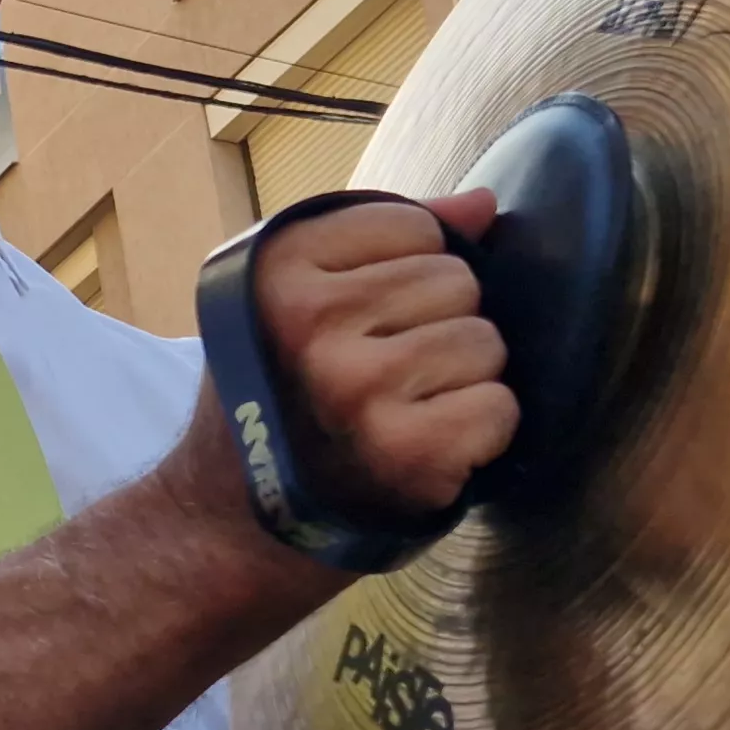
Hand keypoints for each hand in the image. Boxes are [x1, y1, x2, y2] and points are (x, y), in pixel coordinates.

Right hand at [248, 189, 515, 522]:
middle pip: (457, 280)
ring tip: (403, 411)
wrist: (229, 525)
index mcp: (279, 269)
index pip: (416, 226)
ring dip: (462, 380)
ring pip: (486, 341)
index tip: (362, 321)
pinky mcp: (407, 451)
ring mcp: (359, 389)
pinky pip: (500, 407)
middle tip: (382, 376)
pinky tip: (426, 449)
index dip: (405, 273)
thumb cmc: (274, 402)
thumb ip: (381, 244)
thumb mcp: (294, 304)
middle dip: (438, 325)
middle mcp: (312, 324)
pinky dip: (480, 435)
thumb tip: (482, 204)